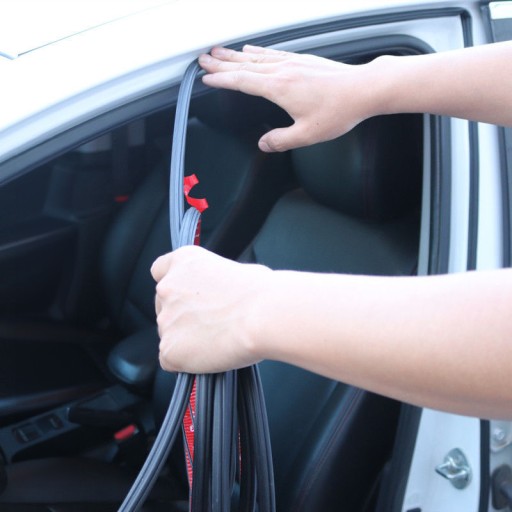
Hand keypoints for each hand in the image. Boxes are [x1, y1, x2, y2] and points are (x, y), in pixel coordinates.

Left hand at [151, 246, 269, 373]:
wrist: (264, 315)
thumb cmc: (261, 291)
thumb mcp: (236, 270)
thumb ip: (215, 281)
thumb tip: (221, 295)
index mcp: (183, 261)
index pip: (160, 269)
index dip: (173, 284)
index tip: (184, 295)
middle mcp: (167, 287)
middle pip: (164, 306)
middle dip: (182, 316)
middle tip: (210, 324)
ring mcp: (165, 320)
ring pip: (169, 334)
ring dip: (187, 339)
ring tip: (219, 340)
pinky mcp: (169, 349)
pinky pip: (171, 359)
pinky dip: (187, 361)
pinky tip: (210, 354)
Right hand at [198, 45, 377, 151]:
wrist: (363, 89)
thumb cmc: (339, 110)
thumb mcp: (307, 134)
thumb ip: (281, 140)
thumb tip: (264, 144)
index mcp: (279, 88)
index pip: (242, 81)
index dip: (222, 79)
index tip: (206, 77)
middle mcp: (283, 71)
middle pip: (244, 65)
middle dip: (221, 63)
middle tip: (204, 59)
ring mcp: (293, 63)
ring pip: (257, 57)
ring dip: (235, 54)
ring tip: (220, 52)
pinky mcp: (303, 60)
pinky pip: (273, 53)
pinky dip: (258, 51)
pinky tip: (253, 50)